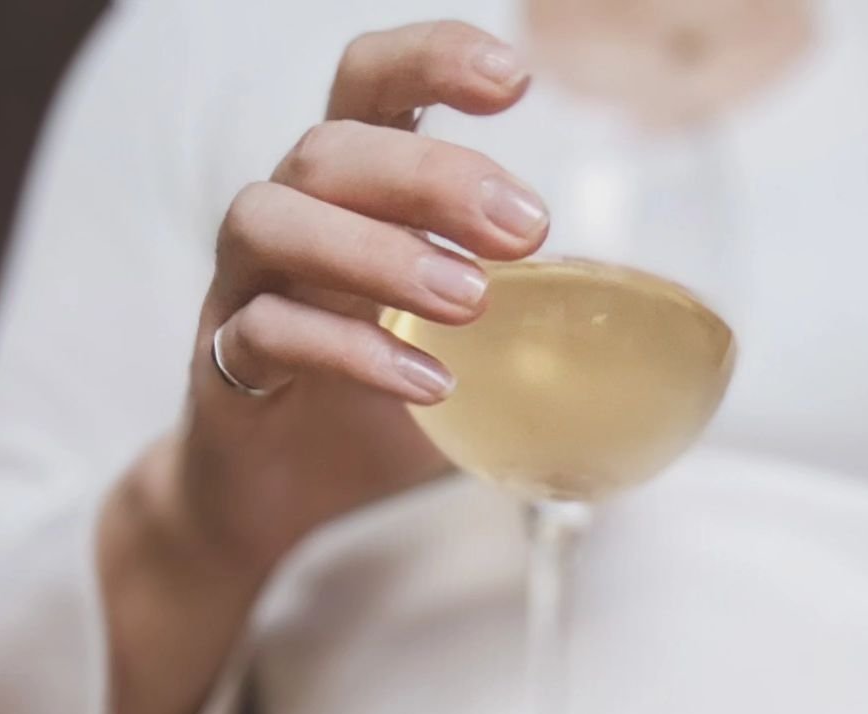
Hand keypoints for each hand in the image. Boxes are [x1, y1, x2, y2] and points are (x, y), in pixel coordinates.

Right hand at [177, 20, 548, 575]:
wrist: (278, 497)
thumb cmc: (377, 408)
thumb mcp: (464, 354)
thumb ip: (528, 328)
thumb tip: (644, 341)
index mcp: (349, 198)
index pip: (370, 88)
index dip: (431, 61)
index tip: (515, 82)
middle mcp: (290, 224)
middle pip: (331, 149)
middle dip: (433, 176)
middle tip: (527, 230)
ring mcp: (244, 290)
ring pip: (274, 220)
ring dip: (380, 251)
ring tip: (471, 300)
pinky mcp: (223, 366)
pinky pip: (265, 333)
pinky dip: (351, 352)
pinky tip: (429, 384)